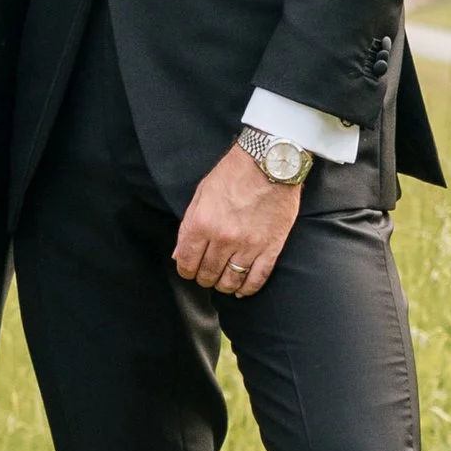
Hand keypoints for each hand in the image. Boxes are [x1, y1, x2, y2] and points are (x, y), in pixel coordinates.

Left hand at [172, 143, 302, 298]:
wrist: (270, 162)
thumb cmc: (234, 173)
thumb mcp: (201, 194)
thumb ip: (188, 226)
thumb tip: (180, 255)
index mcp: (202, 223)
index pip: (187, 263)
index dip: (186, 270)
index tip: (190, 269)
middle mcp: (223, 238)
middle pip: (208, 275)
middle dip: (204, 277)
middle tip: (207, 273)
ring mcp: (248, 245)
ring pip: (231, 281)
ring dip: (224, 285)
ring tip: (223, 280)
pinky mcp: (270, 248)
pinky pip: (257, 279)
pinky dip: (248, 289)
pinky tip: (242, 289)